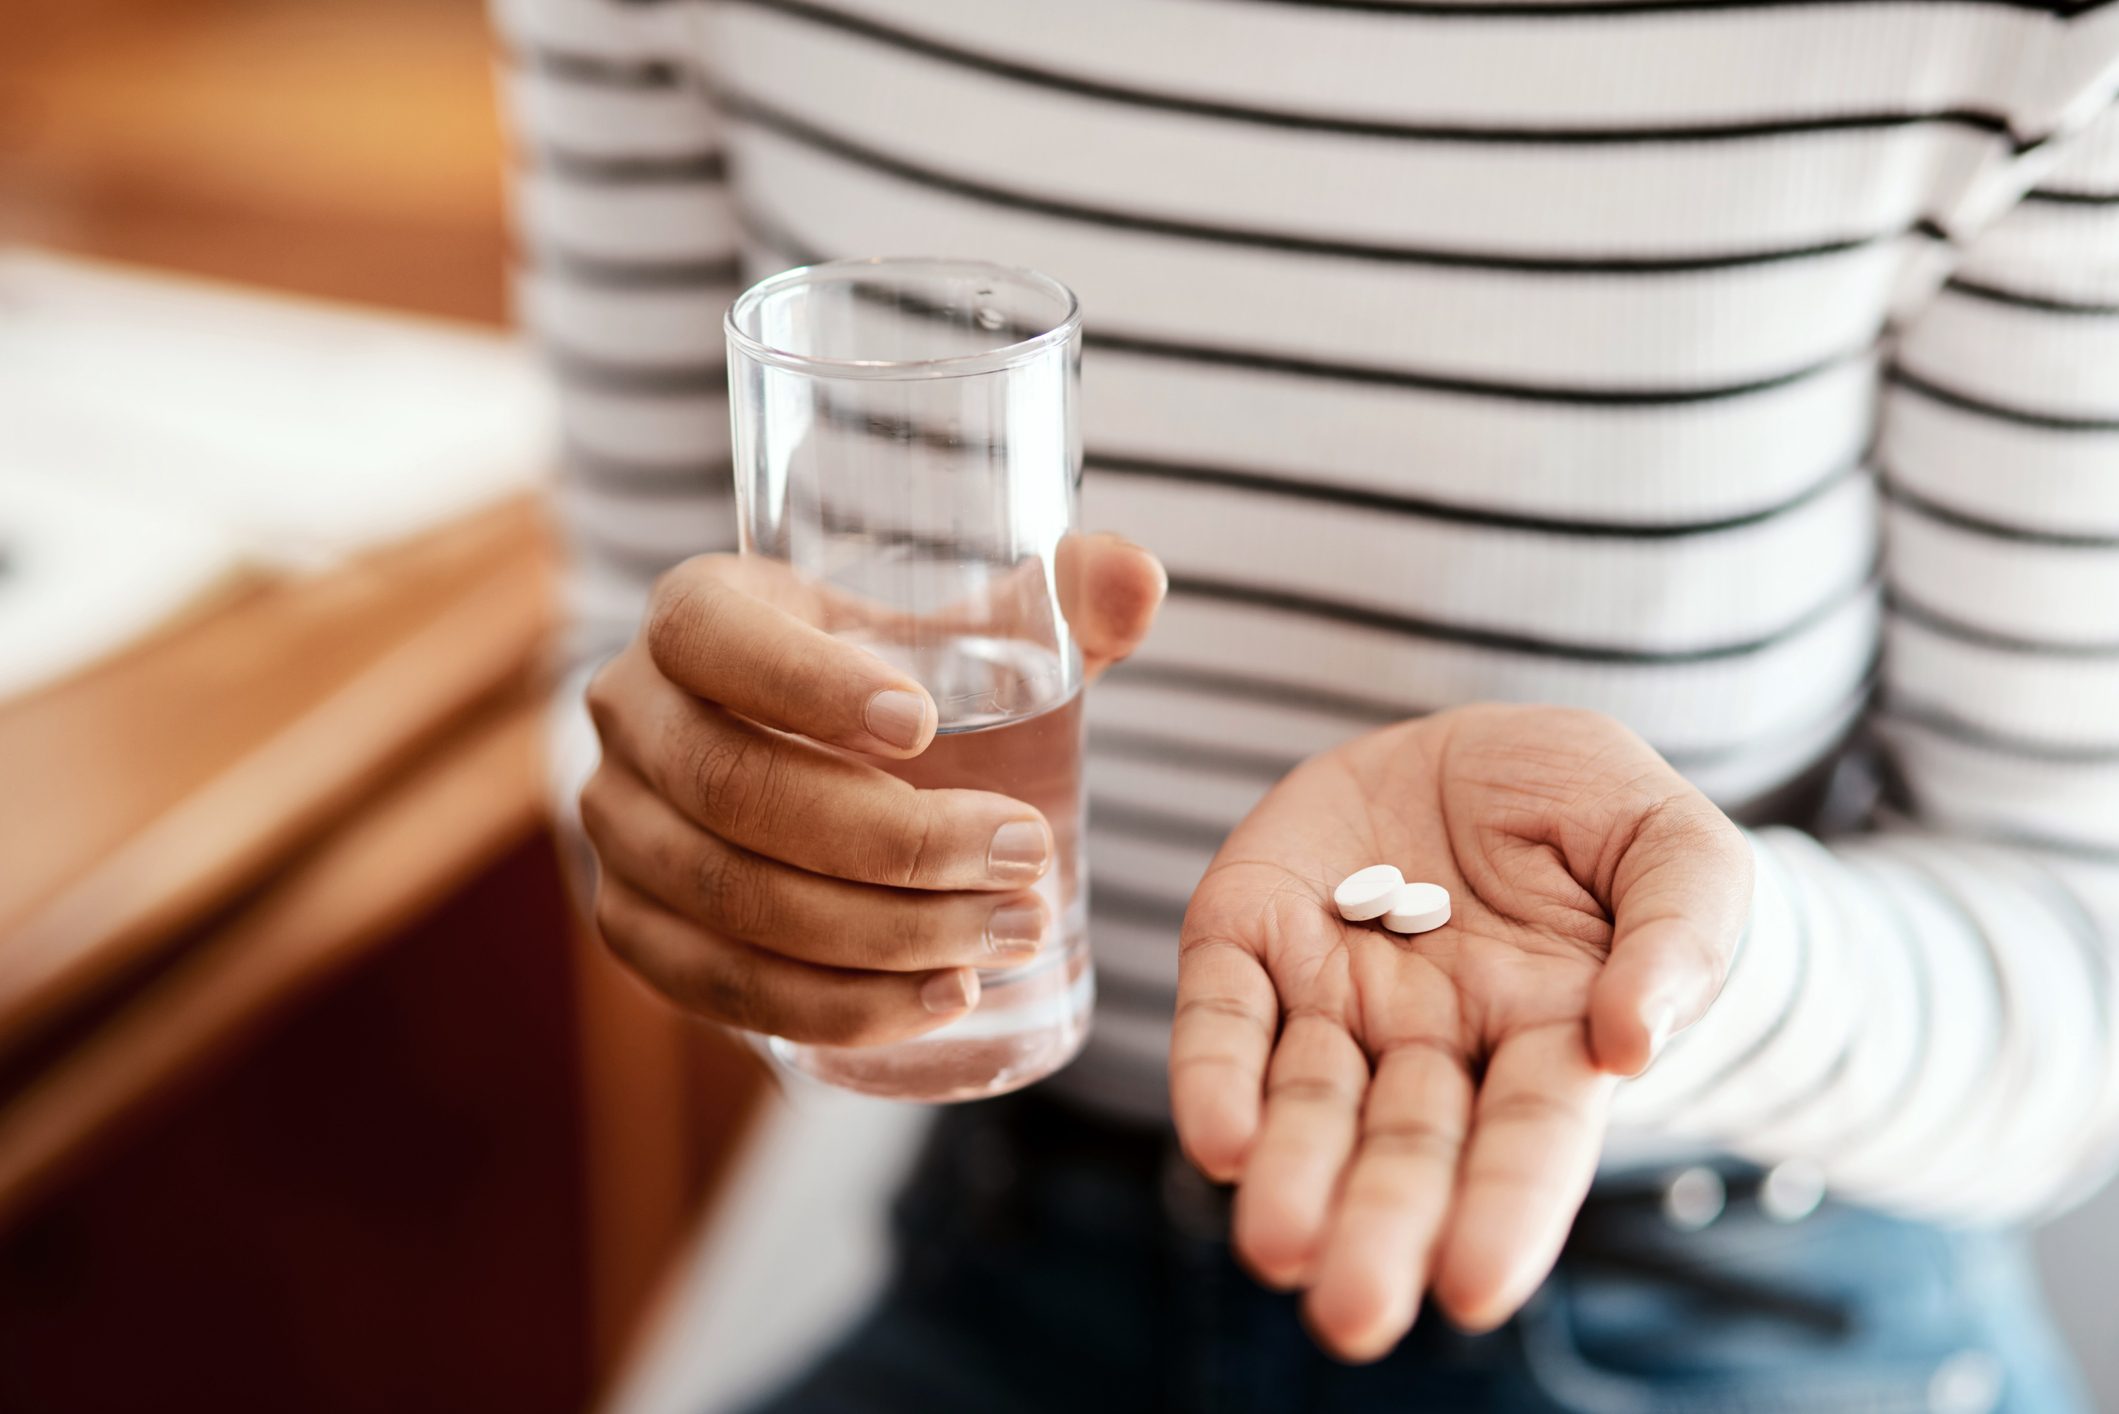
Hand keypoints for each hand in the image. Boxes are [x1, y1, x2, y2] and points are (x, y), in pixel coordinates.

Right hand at [582, 536, 1163, 1042]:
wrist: (810, 761)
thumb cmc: (898, 678)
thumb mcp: (966, 625)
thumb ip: (1061, 597)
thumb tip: (1138, 579)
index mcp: (694, 612)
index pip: (715, 638)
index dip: (808, 684)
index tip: (924, 725)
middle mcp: (630, 715)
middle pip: (736, 790)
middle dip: (892, 842)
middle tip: (1024, 856)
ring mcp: (617, 830)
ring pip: (732, 899)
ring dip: (880, 935)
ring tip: (1008, 932)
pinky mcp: (633, 928)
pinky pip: (717, 987)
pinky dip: (831, 1005)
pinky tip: (938, 999)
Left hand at [1171, 704, 1750, 1360]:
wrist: (1482, 744)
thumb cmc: (1597, 814)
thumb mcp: (1675, 850)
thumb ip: (1680, 937)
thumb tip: (1632, 1043)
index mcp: (1549, 1040)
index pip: (1528, 1144)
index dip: (1502, 1212)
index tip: (1472, 1289)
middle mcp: (1432, 1043)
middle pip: (1405, 1151)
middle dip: (1378, 1231)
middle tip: (1350, 1314)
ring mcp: (1334, 994)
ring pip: (1307, 1102)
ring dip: (1290, 1176)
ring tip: (1278, 1243)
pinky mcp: (1249, 932)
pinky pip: (1224, 1012)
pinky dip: (1215, 1074)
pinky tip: (1218, 1139)